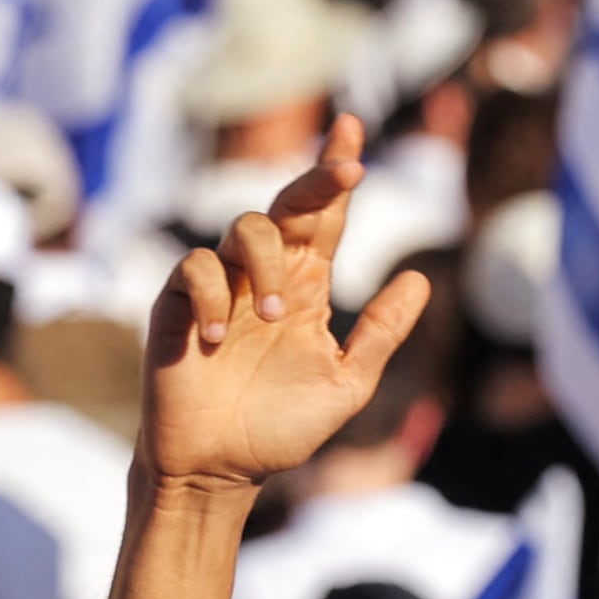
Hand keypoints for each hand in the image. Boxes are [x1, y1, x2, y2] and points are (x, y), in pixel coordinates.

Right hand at [139, 114, 436, 497]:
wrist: (220, 469)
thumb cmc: (280, 428)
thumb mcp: (346, 383)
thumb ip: (381, 333)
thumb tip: (421, 278)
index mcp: (307, 288)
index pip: (326, 219)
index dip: (336, 174)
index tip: (352, 129)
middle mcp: (264, 276)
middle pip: (288, 206)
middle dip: (316, 180)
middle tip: (346, 169)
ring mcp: (221, 287)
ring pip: (244, 229)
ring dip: (267, 265)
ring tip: (274, 317)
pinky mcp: (177, 304)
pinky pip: (195, 270)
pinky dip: (214, 298)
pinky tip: (220, 340)